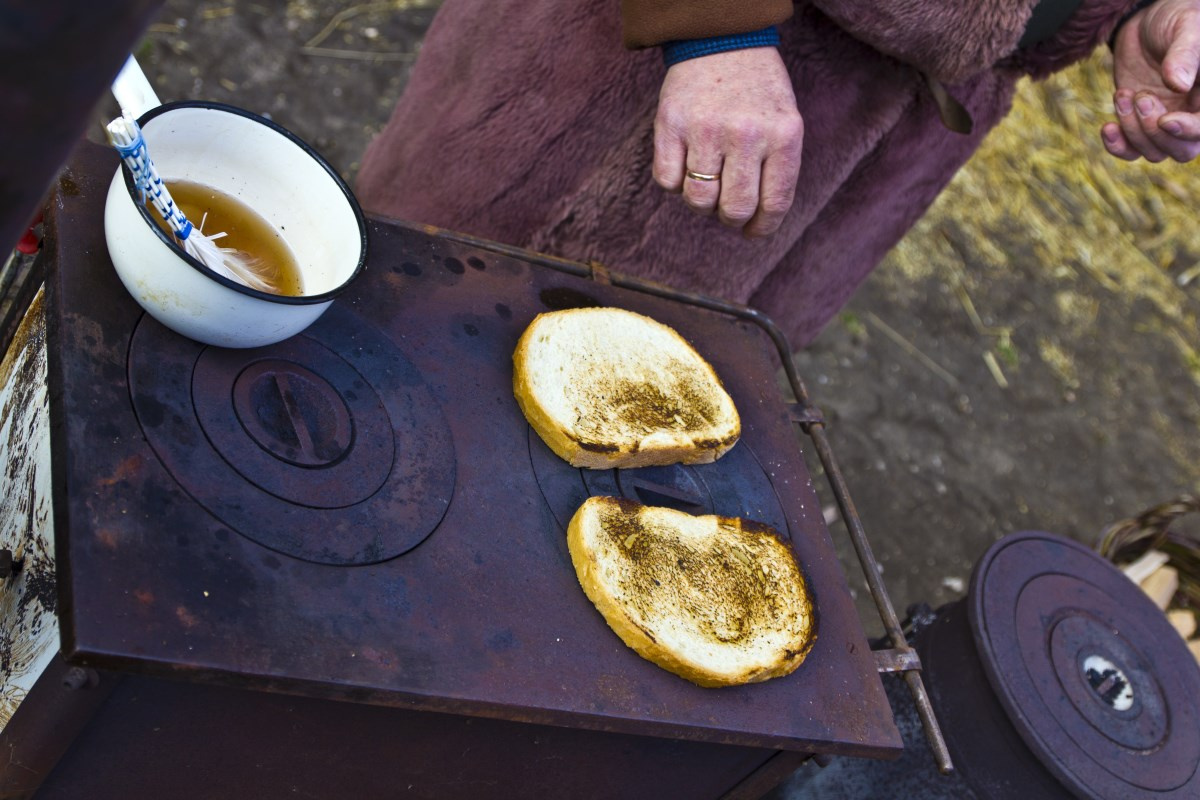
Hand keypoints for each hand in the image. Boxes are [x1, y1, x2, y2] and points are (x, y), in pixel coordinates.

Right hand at [653, 47, 802, 237]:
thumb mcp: (784, 124)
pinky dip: (674, 182)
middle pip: (734, 209)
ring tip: (707, 181)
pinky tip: (685, 163)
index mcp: (784, 135)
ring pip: (698, 201)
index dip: (761, 228)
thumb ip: (777, 171)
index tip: (752, 232)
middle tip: (727, 208)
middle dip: (730, 218)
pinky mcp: (670, 124)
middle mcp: (746, 134)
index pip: (774, 204)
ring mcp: (706, 129)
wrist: (722, 40)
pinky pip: (667, 182)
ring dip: (701, 201)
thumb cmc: (756, 93)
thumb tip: (753, 225)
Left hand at [1104, 0, 1199, 161]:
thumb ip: (1185, 54)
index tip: (1165, 119)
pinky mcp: (1139, 123)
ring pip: (1154, 152)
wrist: (1146, 25)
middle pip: (1181, 151)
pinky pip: (1131, 152)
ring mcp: (1166, 121)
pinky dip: (1117, 146)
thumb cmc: (1175, 19)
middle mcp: (1193, 114)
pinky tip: (1108, 126)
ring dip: (1132, 129)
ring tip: (1123, 93)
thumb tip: (1179, 85)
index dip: (1188, 131)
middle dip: (1155, 130)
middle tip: (1140, 96)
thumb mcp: (1185, 27)